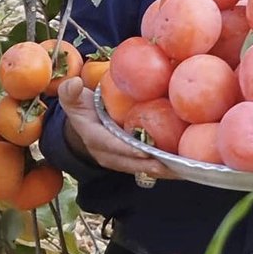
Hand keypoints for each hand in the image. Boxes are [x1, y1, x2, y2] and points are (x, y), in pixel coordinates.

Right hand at [58, 77, 177, 179]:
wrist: (81, 122)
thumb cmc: (80, 106)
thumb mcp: (72, 97)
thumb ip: (70, 91)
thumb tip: (75, 83)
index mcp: (94, 137)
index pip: (112, 145)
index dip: (128, 150)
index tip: (144, 151)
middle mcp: (107, 153)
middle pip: (130, 163)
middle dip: (150, 166)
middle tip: (170, 166)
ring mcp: (118, 159)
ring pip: (140, 168)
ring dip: (160, 170)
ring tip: (182, 170)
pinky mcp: (128, 159)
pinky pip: (145, 165)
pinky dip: (161, 166)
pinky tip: (180, 166)